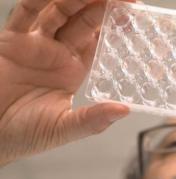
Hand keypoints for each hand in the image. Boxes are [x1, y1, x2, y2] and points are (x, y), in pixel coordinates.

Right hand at [0, 0, 134, 165]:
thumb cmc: (22, 135)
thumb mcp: (63, 128)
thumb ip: (92, 120)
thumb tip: (123, 111)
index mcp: (73, 70)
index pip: (98, 42)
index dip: (114, 27)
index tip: (131, 13)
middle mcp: (56, 54)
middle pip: (82, 21)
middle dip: (101, 6)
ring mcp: (34, 44)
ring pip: (57, 12)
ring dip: (77, 0)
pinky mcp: (11, 40)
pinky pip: (25, 14)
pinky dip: (39, 1)